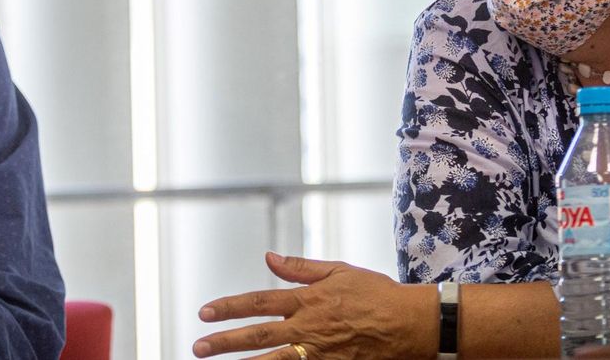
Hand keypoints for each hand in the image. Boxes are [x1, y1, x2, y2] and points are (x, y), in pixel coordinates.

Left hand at [192, 252, 432, 359]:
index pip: (259, 303)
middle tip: (199, 346)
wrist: (411, 324)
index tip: (205, 312)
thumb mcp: (338, 270)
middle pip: (258, 336)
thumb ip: (300, 268)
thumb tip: (268, 258)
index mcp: (307, 300)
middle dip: (225, 342)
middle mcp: (308, 328)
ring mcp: (319, 352)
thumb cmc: (377, 293)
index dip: (229, 307)